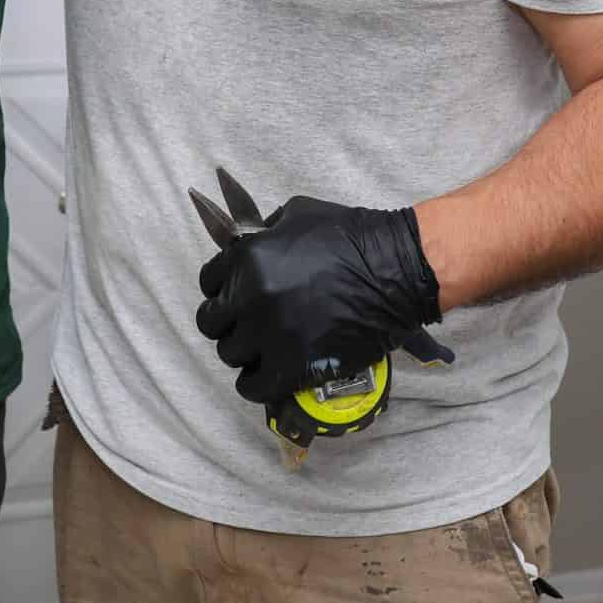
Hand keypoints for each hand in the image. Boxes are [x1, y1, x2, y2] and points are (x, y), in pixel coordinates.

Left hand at [195, 195, 442, 406]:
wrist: (394, 271)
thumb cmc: (351, 237)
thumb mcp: (296, 215)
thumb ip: (264, 235)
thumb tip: (249, 249)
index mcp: (247, 258)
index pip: (208, 283)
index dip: (222, 291)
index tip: (234, 298)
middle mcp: (250, 297)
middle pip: (213, 323)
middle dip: (228, 323)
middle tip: (248, 325)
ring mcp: (270, 334)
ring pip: (232, 355)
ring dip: (245, 353)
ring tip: (264, 350)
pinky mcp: (293, 365)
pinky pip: (255, 386)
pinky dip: (256, 384)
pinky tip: (267, 377)